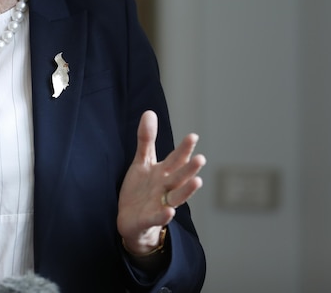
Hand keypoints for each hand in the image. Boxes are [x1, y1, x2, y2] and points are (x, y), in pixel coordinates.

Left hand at [117, 110, 205, 255]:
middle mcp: (166, 188)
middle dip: (190, 169)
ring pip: (176, 197)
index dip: (184, 149)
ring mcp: (160, 204)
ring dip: (187, 191)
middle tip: (201, 158)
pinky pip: (157, 217)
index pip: (176, 159)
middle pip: (179, 177)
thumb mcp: (142, 162)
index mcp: (164, 173)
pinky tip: (170, 212)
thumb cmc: (140, 189)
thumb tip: (149, 112)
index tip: (193, 136)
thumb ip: (147, 139)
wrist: (130, 219)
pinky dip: (164, 216)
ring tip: (197, 181)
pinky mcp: (149, 219)